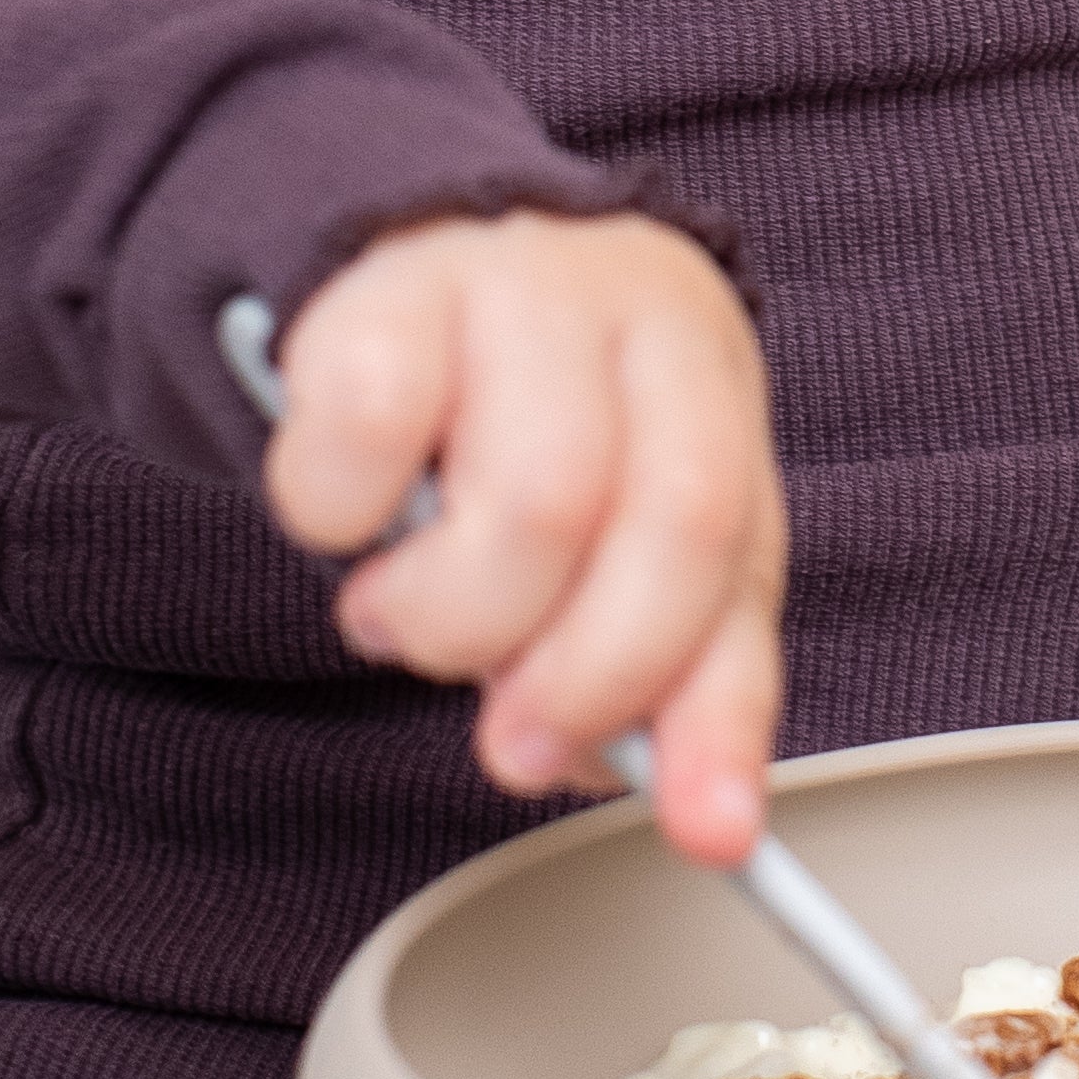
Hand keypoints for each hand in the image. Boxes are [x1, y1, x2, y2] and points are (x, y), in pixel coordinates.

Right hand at [261, 212, 782, 862]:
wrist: (388, 245)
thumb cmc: (517, 412)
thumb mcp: (621, 526)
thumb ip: (671, 669)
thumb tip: (713, 825)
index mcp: (706, 375)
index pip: (739, 555)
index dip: (719, 710)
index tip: (704, 833)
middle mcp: (632, 313)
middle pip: (656, 529)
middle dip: (582, 676)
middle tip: (508, 736)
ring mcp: (512, 288)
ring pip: (529, 507)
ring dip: (449, 616)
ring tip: (405, 610)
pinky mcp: (382, 294)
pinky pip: (368, 445)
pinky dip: (338, 520)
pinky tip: (347, 514)